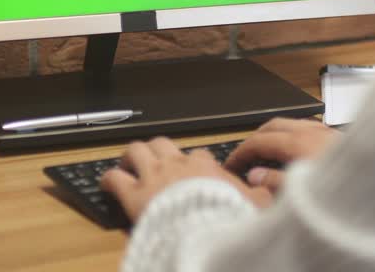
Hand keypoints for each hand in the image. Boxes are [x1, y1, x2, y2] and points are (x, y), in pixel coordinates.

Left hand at [100, 137, 273, 222]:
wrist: (205, 230)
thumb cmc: (227, 218)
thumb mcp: (255, 204)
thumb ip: (259, 194)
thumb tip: (269, 191)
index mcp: (204, 168)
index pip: (197, 155)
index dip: (192, 162)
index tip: (191, 170)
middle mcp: (176, 166)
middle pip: (161, 143)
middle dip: (156, 149)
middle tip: (152, 159)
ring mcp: (153, 177)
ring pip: (135, 151)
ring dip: (130, 156)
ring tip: (127, 162)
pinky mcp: (134, 194)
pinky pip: (113, 179)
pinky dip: (107, 179)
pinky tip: (105, 183)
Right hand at [224, 117, 340, 194]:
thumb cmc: (347, 187)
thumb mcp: (302, 192)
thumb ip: (274, 183)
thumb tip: (255, 176)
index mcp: (298, 141)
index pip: (259, 141)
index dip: (241, 152)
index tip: (231, 164)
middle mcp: (312, 131)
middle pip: (272, 125)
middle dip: (254, 138)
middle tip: (244, 156)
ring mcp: (327, 131)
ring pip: (290, 124)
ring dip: (274, 135)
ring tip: (266, 154)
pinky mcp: (338, 137)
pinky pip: (307, 128)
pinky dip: (292, 136)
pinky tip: (296, 151)